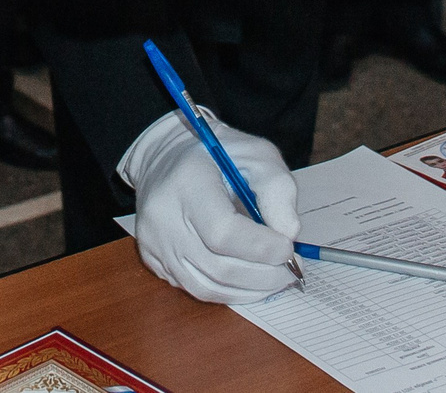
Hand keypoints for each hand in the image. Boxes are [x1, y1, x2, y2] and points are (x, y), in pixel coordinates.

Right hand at [122, 107, 302, 303]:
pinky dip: (230, 293)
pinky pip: (196, 290)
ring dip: (250, 290)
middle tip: (292, 270)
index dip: (260, 248)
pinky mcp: (153, 260)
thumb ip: (277, 187)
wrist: (167, 158)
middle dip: (264, 275)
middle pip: (217, 266)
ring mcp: (154, 243)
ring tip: (277, 278)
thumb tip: (288, 233)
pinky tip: (251, 280)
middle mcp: (162, 217)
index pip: (222, 232)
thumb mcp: (255, 153)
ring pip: (207, 287)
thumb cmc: (216, 155)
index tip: (289, 248)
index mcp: (187, 183)